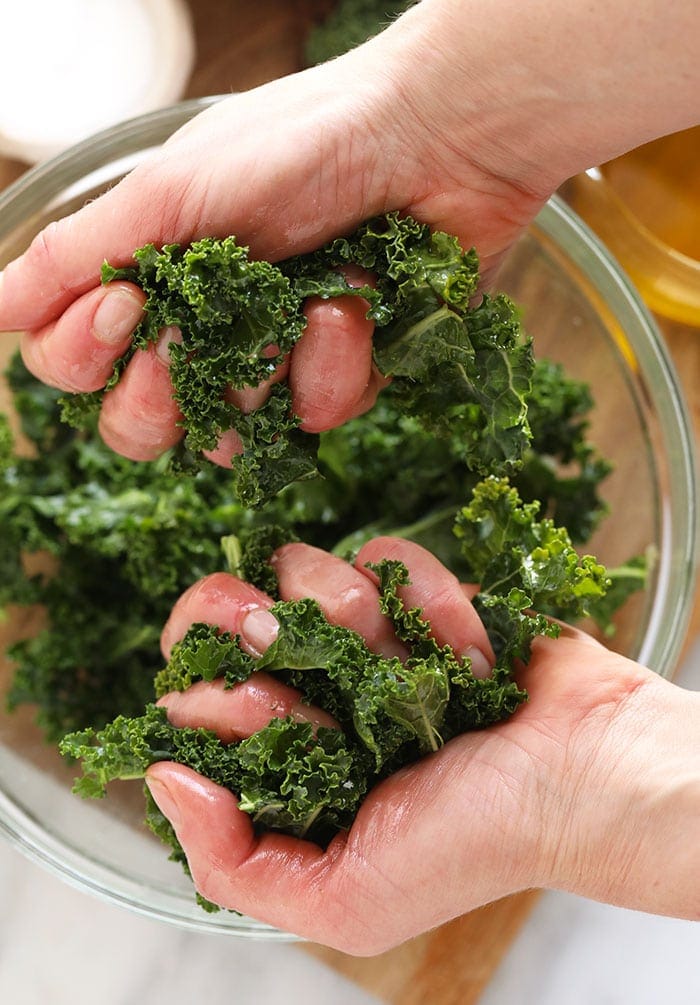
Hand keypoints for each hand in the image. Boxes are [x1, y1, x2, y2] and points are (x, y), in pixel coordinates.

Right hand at [0, 4, 552, 464]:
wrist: (436, 139)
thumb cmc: (303, 144)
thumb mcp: (174, 191)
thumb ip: (82, 256)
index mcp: (148, 277)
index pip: (72, 363)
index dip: (84, 354)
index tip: (126, 303)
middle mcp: (201, 328)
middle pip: (139, 425)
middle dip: (158, 395)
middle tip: (183, 344)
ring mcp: (272, 360)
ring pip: (229, 437)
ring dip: (263, 368)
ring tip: (308, 298)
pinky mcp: (340, 378)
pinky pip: (313, 418)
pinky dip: (333, 366)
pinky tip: (354, 308)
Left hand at [144, 536, 699, 953]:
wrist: (587, 777)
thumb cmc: (472, 845)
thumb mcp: (342, 902)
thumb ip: (233, 863)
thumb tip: (166, 776)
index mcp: (280, 756)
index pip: (187, 697)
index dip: (206, 693)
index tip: (262, 711)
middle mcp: (310, 687)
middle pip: (216, 610)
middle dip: (242, 621)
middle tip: (286, 649)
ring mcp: (361, 632)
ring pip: (295, 569)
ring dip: (351, 619)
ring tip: (415, 677)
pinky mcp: (414, 588)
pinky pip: (383, 555)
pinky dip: (429, 600)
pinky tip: (470, 654)